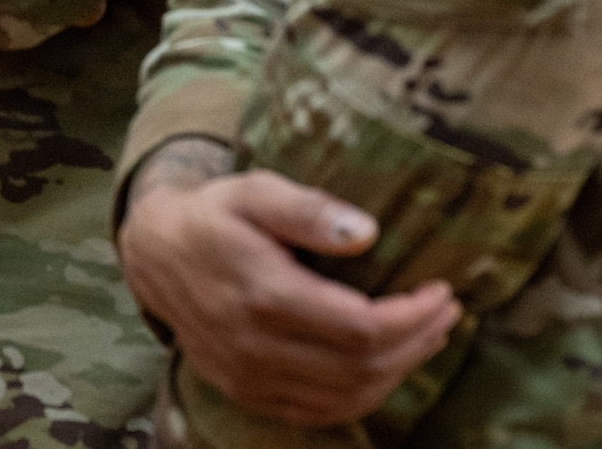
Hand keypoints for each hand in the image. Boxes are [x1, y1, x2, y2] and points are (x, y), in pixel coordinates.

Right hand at [118, 145, 460, 426]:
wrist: (154, 253)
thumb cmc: (213, 214)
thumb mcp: (255, 190)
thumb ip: (308, 209)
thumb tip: (367, 233)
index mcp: (264, 294)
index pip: (361, 327)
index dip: (413, 316)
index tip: (442, 291)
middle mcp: (256, 346)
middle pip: (362, 367)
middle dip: (416, 342)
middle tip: (446, 313)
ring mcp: (249, 376)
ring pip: (346, 396)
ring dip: (397, 371)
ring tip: (427, 336)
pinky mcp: (245, 391)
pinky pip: (318, 411)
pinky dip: (362, 395)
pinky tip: (384, 367)